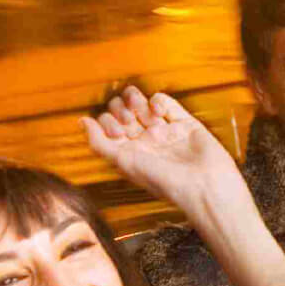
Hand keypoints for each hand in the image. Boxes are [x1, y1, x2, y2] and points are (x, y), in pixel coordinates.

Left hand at [82, 87, 241, 215]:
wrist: (203, 185)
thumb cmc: (163, 180)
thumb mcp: (123, 163)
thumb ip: (99, 142)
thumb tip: (82, 121)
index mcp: (130, 154)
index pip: (110, 127)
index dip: (108, 122)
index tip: (118, 131)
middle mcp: (146, 142)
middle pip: (124, 113)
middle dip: (121, 109)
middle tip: (130, 120)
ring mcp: (166, 131)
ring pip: (143, 105)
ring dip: (136, 100)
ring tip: (138, 107)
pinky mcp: (185, 123)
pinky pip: (168, 104)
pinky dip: (159, 101)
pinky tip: (158, 111)